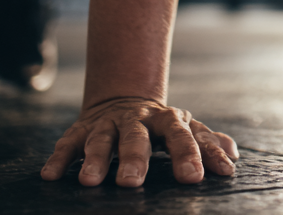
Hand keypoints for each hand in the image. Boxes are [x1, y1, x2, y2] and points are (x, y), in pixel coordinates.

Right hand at [40, 97, 238, 186]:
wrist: (125, 98)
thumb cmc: (162, 126)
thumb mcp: (185, 129)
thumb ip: (207, 141)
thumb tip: (232, 157)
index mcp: (168, 120)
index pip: (182, 135)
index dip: (190, 154)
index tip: (196, 178)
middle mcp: (138, 120)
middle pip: (137, 137)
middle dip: (134, 158)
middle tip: (131, 183)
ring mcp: (108, 123)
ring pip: (101, 139)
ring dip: (95, 159)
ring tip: (89, 181)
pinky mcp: (81, 129)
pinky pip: (68, 142)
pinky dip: (60, 157)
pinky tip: (50, 175)